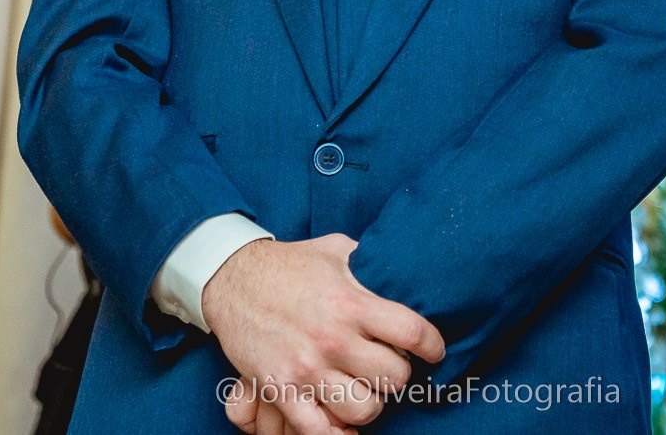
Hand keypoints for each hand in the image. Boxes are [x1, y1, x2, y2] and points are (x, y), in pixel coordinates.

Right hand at [205, 234, 444, 432]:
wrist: (233, 277)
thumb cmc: (291, 264)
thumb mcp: (336, 249)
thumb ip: (371, 262)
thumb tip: (404, 264)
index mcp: (351, 302)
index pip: (412, 332)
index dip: (431, 346)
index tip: (432, 350)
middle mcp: (333, 337)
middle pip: (393, 377)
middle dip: (398, 376)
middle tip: (389, 368)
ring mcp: (306, 367)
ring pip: (363, 409)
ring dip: (370, 403)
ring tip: (365, 390)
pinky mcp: (281, 388)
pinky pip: (318, 430)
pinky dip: (336, 434)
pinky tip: (342, 423)